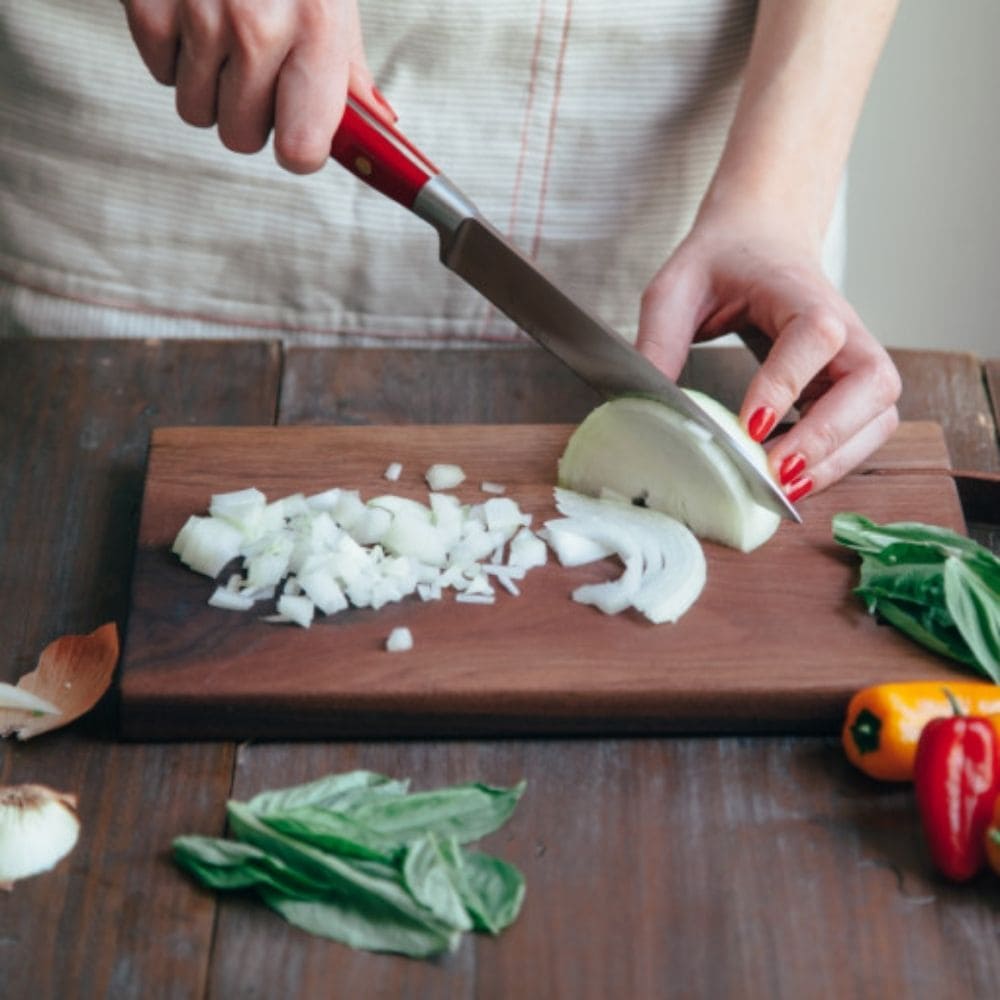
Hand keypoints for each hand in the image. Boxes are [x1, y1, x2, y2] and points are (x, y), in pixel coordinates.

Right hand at [122, 0, 392, 172]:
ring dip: (210, 85)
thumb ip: (348, 72)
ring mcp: (199, 13)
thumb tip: (376, 133)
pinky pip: (160, 71)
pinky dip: (175, 52)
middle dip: (249, 115)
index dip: (297, 148)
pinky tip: (194, 13)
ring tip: (225, 35)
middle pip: (242, 137)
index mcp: (316, 31)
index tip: (297, 133)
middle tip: (257, 71)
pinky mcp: (148, 0)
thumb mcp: (333, 2)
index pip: (302, 149)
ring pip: (196, 111)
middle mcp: (258, 26)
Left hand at [636, 216, 900, 499]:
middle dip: (827, 436)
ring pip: (879, 414)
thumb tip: (643, 407)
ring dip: (839, 458)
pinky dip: (840, 460)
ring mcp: (856, 357)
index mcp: (800, 291)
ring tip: (786, 488)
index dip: (787, 384)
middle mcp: (845, 325)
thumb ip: (658, 340)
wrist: (763, 238)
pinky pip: (866, 429)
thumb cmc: (722, 261)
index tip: (751, 427)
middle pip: (871, 383)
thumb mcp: (675, 288)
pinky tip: (794, 478)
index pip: (815, 336)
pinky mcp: (853, 385)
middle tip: (776, 473)